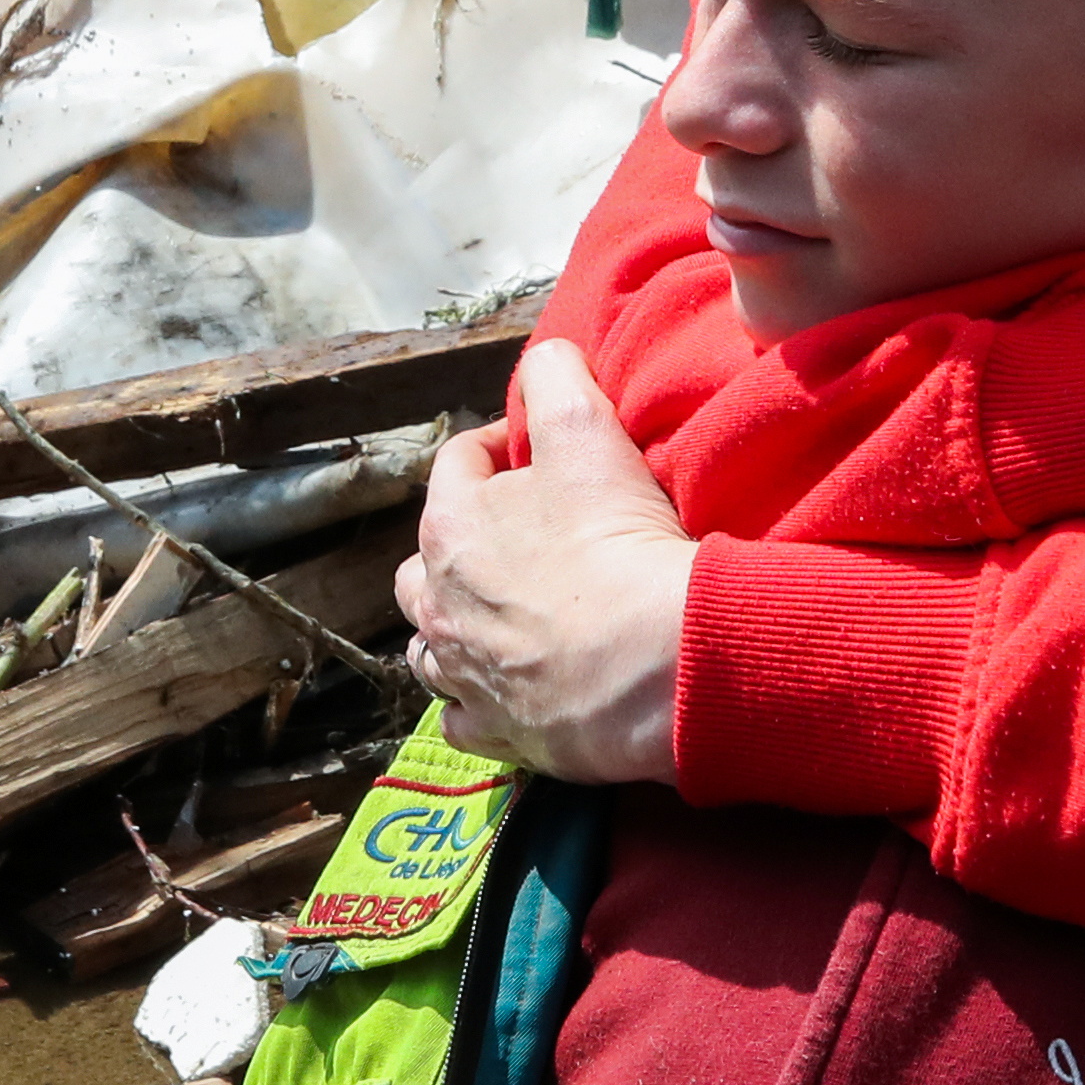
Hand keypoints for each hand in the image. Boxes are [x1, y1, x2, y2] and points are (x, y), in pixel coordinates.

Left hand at [394, 339, 693, 782]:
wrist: (657, 663)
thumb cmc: (617, 543)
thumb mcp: (587, 432)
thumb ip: (556, 378)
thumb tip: (545, 354)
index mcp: (451, 525)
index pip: (457, 464)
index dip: (498, 448)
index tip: (536, 450)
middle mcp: (437, 602)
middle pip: (427, 560)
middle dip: (460, 543)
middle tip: (518, 538)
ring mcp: (461, 672)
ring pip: (430, 643)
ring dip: (455, 624)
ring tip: (499, 615)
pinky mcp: (494, 730)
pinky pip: (461, 716)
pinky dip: (473, 701)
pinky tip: (502, 691)